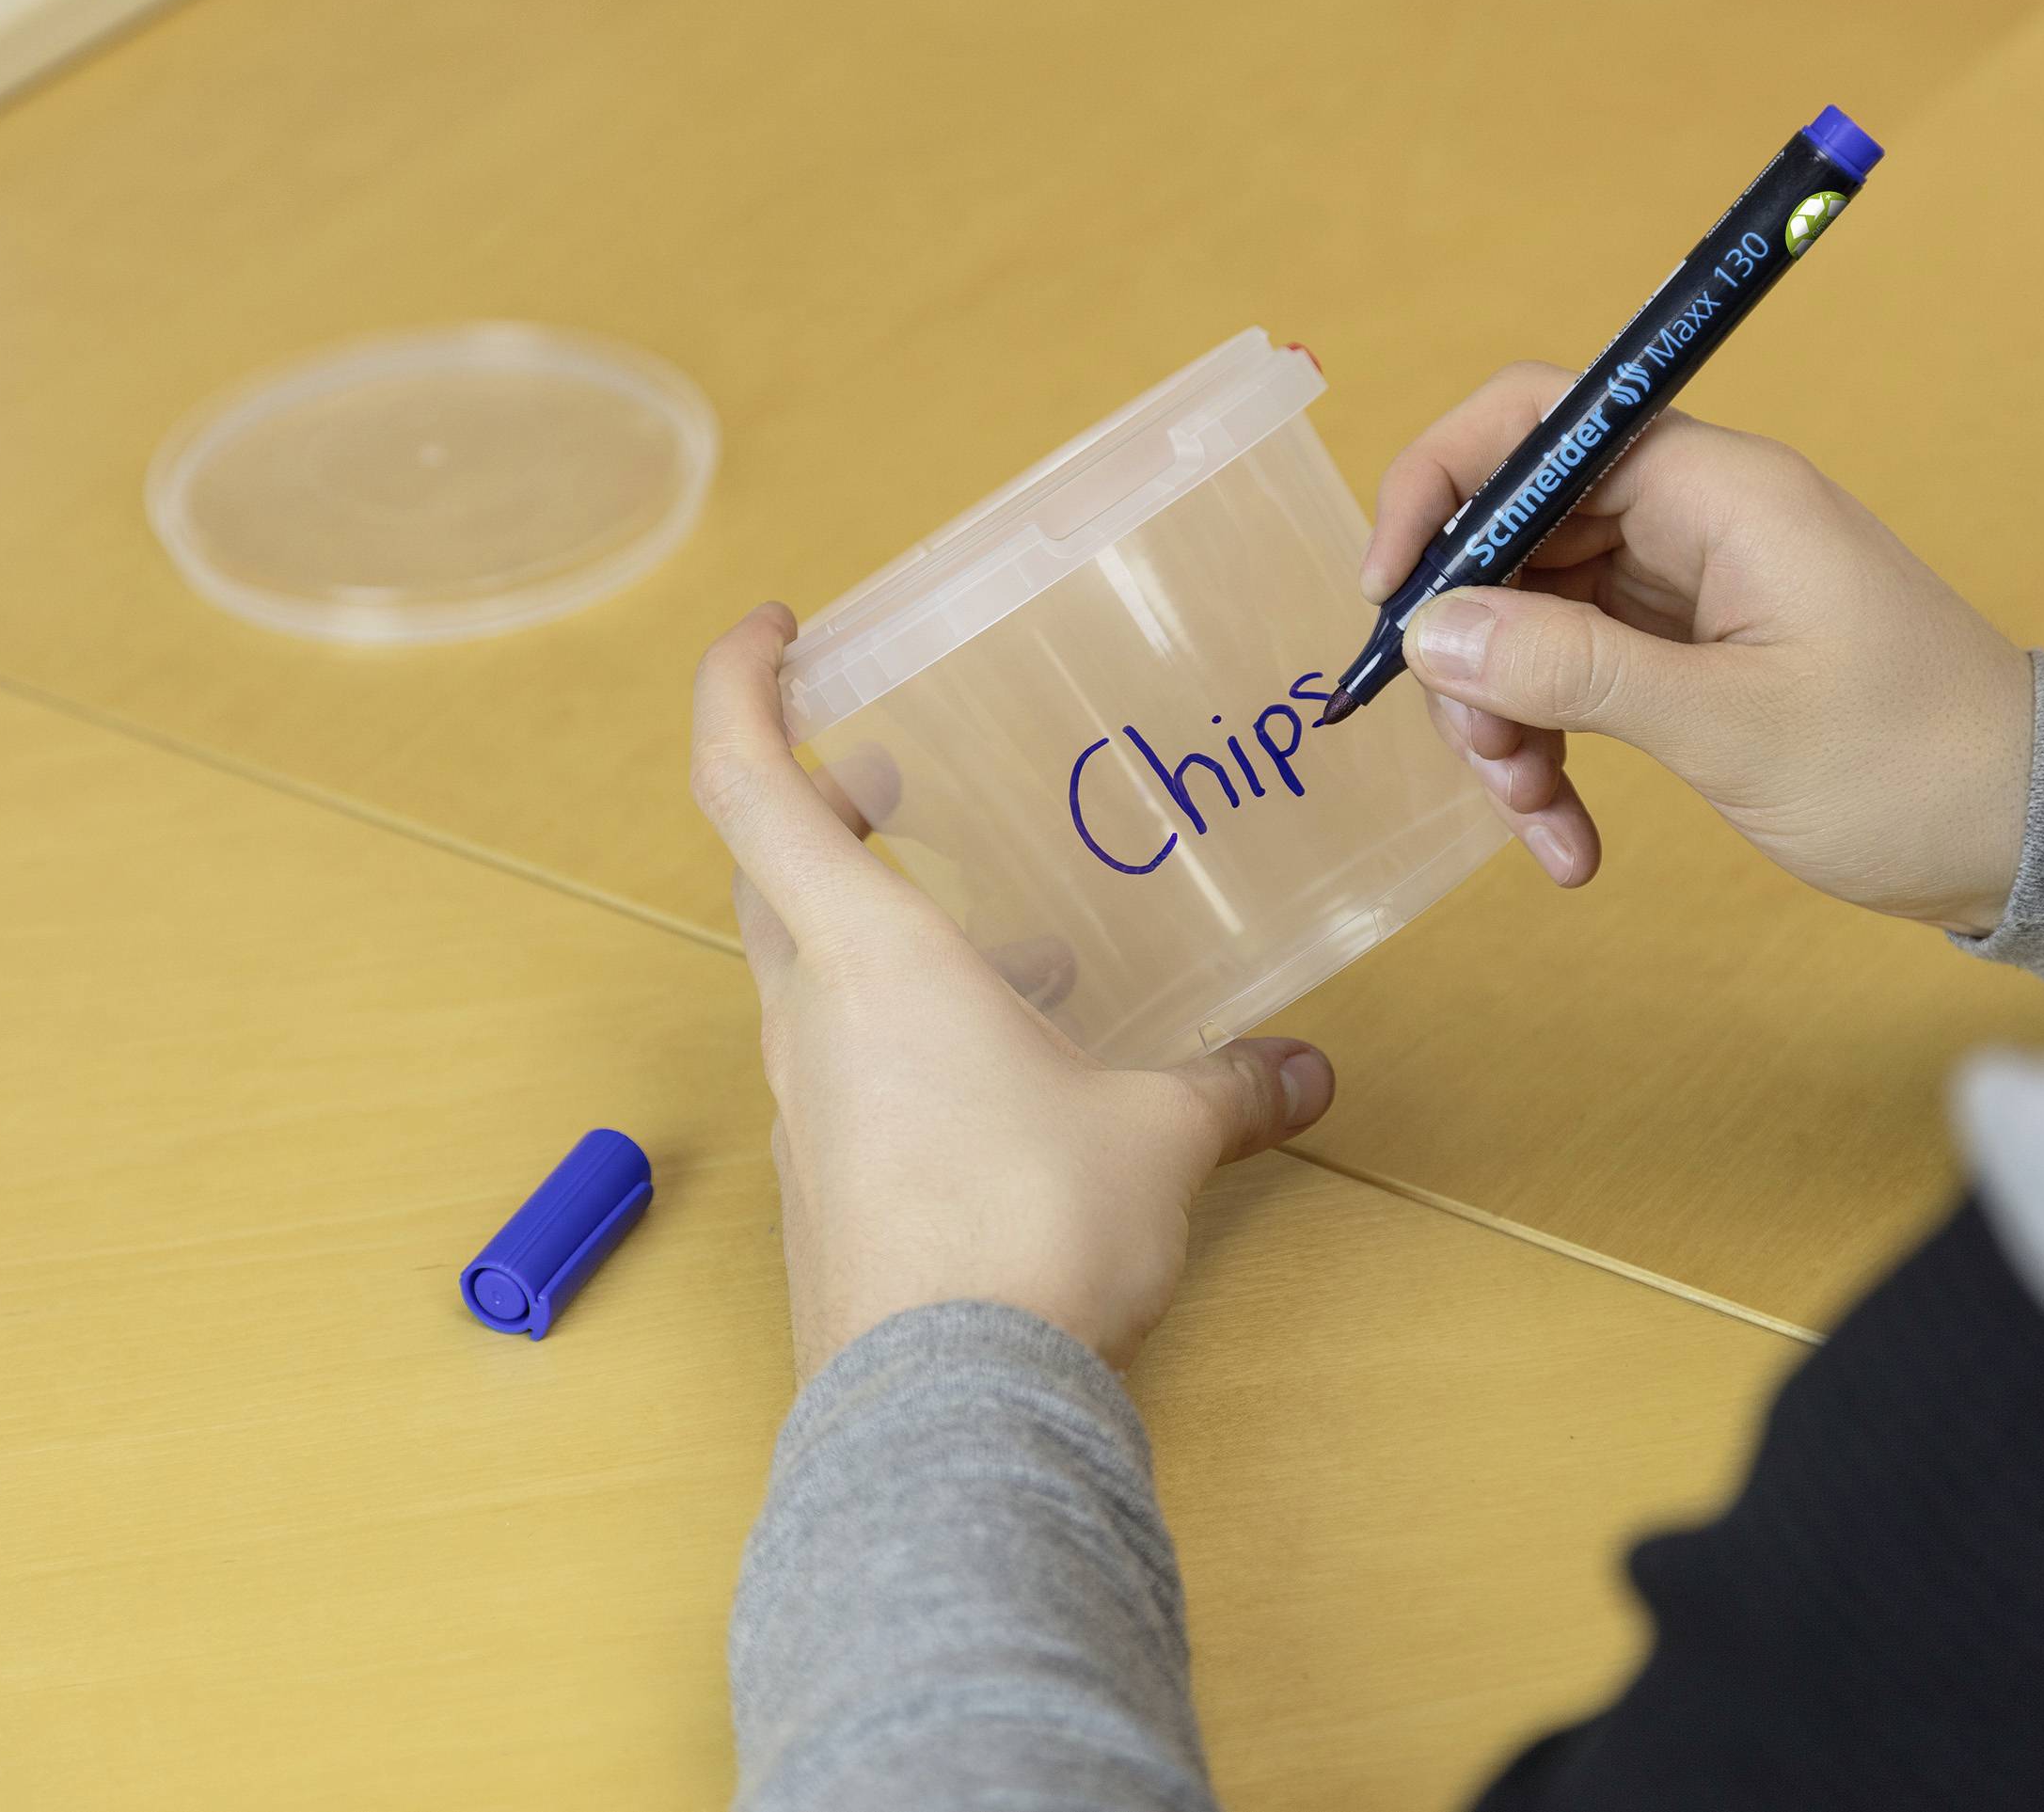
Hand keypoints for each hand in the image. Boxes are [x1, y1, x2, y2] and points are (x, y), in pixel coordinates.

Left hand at [690, 604, 1337, 1380]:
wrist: (945, 1417)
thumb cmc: (1031, 1236)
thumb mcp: (1158, 1137)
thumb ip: (1229, 1085)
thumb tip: (1304, 1071)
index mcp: (866, 956)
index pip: (746, 783)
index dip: (739, 686)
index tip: (772, 627)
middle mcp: (810, 1020)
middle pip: (770, 874)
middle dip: (823, 804)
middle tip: (893, 774)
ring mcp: (805, 1111)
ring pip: (808, 976)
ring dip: (876, 926)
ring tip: (1000, 935)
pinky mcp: (827, 1189)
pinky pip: (843, 1069)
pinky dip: (902, 1031)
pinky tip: (1003, 1070)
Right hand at [1364, 367, 2034, 932]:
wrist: (2030, 836)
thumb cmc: (1910, 766)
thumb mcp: (1729, 725)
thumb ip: (1573, 669)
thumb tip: (1433, 630)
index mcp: (1715, 490)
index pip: (1535, 422)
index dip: (1441, 488)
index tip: (1392, 595)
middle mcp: (1693, 519)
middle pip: (1517, 539)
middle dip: (1475, 651)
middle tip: (1486, 756)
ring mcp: (1689, 589)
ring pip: (1535, 622)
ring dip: (1510, 723)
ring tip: (1539, 821)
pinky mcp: (1691, 656)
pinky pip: (1581, 681)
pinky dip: (1557, 753)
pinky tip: (1569, 845)